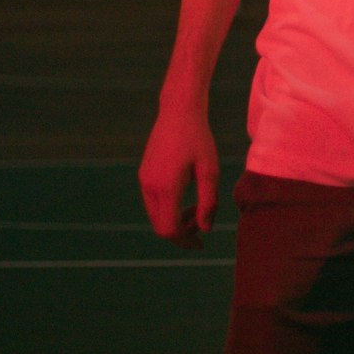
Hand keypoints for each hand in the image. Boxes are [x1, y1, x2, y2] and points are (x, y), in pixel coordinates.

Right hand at [138, 107, 219, 248]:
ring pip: (155, 216)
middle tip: (201, 222)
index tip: (201, 242)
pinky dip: (167, 208)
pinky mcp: (143, 174)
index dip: (185, 241)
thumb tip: (206, 229)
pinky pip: (152, 202)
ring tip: (195, 208)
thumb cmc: (199, 137)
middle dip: (181, 232)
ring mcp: (144, 180)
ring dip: (174, 220)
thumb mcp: (210, 169)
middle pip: (161, 227)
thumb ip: (208, 202)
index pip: (169, 230)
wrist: (178, 110)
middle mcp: (149, 186)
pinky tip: (184, 195)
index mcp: (167, 187)